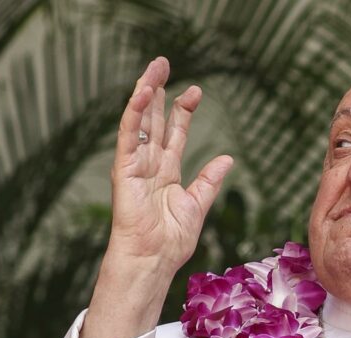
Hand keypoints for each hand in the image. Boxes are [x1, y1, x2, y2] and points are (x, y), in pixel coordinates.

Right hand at [81, 58, 231, 337]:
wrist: (153, 260)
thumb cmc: (171, 242)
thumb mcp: (197, 206)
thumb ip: (210, 181)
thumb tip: (228, 158)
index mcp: (166, 173)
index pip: (174, 134)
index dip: (183, 112)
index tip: (195, 91)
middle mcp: (148, 165)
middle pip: (155, 121)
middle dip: (160, 92)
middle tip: (164, 63)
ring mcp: (134, 165)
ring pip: (140, 121)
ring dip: (145, 93)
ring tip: (153, 67)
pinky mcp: (123, 169)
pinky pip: (128, 136)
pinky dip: (135, 113)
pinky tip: (143, 92)